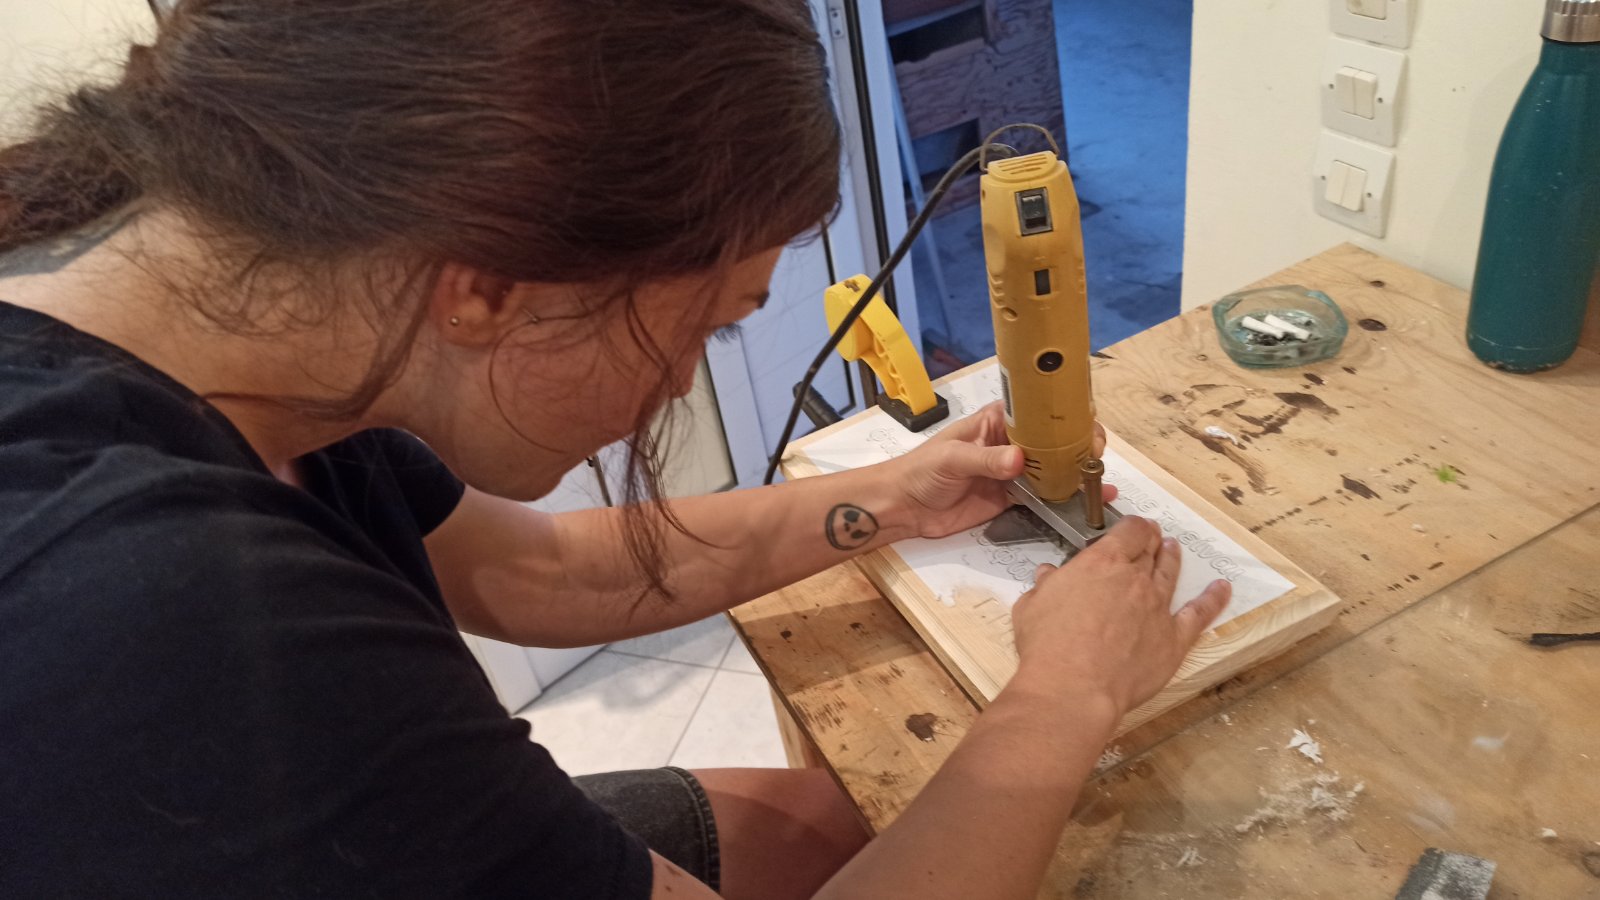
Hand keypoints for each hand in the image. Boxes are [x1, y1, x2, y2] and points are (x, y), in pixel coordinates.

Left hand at [889, 402, 1114, 538]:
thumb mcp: (952, 458)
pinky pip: (1042, 498)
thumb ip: (985, 460)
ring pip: (1053, 471)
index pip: (1038, 414)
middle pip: (1053, 442)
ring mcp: (1013, 473)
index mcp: (997, 422)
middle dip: (1078, 448)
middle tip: (1095, 461)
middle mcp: (1011, 444)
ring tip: (1101, 483)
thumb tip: (1019, 461)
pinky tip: (1086, 503)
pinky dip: (1064, 500)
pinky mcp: (1011, 499)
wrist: (904, 506)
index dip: (1064, 419)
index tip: (1084, 431)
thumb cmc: (921, 470)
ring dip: (1076, 475)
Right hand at [1010, 515, 1230, 719]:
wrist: (1074, 687)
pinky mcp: (1173, 639)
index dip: (1133, 527)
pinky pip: (1199, 614)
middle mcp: (1135, 579)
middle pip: (1150, 550)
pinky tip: (1222, 588)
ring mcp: (1158, 608)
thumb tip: (1049, 574)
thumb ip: (1046, 587)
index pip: (1129, 531)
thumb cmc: (1046, 645)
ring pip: (1170, 574)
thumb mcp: (1031, 606)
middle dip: (1150, 540)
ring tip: (1173, 549)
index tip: (1131, 529)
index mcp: (1101, 563)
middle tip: (1150, 538)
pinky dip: (1213, 599)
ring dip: (1172, 558)